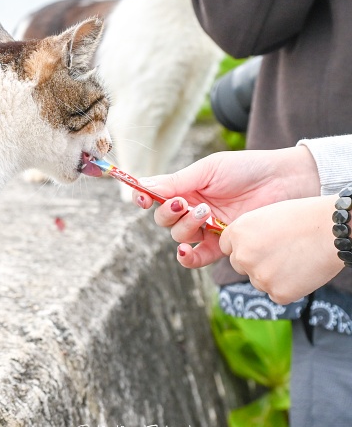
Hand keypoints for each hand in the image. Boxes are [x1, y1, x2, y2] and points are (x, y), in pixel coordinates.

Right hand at [136, 146, 320, 266]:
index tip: (142, 199)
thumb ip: (176, 182)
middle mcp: (192, 208)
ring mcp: (206, 227)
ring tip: (206, 213)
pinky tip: (186, 251)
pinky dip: (187, 257)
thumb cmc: (247, 169)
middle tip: (183, 203)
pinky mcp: (221, 244)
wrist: (284, 182)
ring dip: (185, 225)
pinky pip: (196, 257)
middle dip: (168, 213)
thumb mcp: (208, 170)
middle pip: (163, 219)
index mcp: (186, 187)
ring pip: (179, 235)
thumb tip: (144, 187)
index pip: (155, 196)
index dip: (144, 198)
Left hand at [217, 196, 344, 303]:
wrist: (334, 230)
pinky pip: (277, 294)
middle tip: (281, 251)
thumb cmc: (304, 217)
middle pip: (239, 265)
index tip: (259, 243)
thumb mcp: (265, 216)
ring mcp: (259, 277)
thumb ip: (247, 234)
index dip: (244, 245)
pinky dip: (289, 287)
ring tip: (296, 258)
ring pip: (258, 281)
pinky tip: (302, 271)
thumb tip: (238, 250)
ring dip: (272, 275)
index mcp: (237, 233)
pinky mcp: (279, 293)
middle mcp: (242, 256)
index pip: (227, 247)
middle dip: (255, 261)